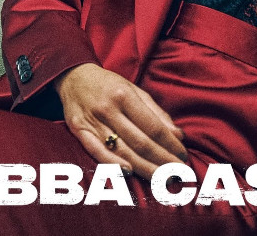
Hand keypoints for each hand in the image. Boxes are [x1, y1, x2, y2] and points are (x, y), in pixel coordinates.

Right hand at [54, 62, 187, 179]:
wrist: (73, 77)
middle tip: (179, 173)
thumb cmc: (109, 84)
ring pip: (123, 151)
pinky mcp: (78, 131)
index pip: (152, 126)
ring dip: (145, 168)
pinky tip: (130, 173)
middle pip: (140, 142)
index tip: (183, 156)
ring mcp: (92, 122)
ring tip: (163, 179)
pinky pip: (97, 152)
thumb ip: (156, 112)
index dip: (170, 144)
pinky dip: (113, 165)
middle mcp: (108, 109)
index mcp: (124, 95)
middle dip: (162, 160)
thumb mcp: (134, 90)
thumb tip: (178, 135)